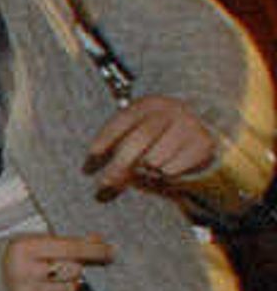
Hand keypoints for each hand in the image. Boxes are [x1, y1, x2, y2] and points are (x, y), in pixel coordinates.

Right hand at [0, 231, 111, 290]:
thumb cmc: (14, 255)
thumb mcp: (34, 240)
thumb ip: (66, 242)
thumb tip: (98, 241)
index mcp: (24, 248)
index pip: (71, 248)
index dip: (95, 250)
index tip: (111, 251)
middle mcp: (23, 271)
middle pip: (74, 271)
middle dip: (75, 267)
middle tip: (63, 265)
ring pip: (69, 290)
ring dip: (67, 284)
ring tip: (51, 278)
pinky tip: (43, 290)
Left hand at [83, 94, 219, 198]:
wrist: (202, 127)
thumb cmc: (160, 132)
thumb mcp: (138, 128)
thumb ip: (117, 143)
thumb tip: (89, 168)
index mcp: (149, 104)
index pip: (121, 122)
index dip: (103, 143)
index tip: (87, 167)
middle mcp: (171, 111)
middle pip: (138, 141)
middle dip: (118, 166)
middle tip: (104, 186)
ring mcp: (189, 126)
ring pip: (154, 159)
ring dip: (144, 171)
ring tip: (145, 169)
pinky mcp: (202, 144)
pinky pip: (172, 169)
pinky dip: (163, 175)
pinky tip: (164, 169)